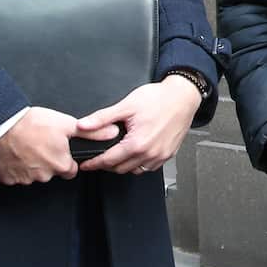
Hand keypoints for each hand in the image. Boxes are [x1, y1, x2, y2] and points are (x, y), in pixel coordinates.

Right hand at [0, 106, 106, 185]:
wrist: (1, 125)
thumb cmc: (33, 123)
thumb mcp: (66, 124)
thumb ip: (92, 133)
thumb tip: (112, 133)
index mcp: (60, 164)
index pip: (70, 169)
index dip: (66, 158)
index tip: (58, 149)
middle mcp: (44, 175)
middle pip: (52, 172)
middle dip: (48, 161)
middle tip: (41, 144)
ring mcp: (24, 179)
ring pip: (33, 175)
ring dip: (31, 164)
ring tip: (27, 146)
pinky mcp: (8, 179)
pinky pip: (14, 176)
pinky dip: (15, 167)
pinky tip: (15, 153)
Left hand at [75, 77, 202, 174]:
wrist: (183, 96)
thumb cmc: (159, 98)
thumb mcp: (127, 105)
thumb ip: (102, 118)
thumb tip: (83, 125)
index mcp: (137, 143)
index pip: (108, 161)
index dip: (94, 163)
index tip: (86, 164)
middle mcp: (150, 153)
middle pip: (120, 169)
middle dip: (107, 165)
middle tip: (99, 157)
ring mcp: (160, 155)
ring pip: (135, 170)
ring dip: (123, 166)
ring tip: (116, 155)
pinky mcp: (168, 154)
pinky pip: (149, 167)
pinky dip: (139, 164)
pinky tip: (135, 153)